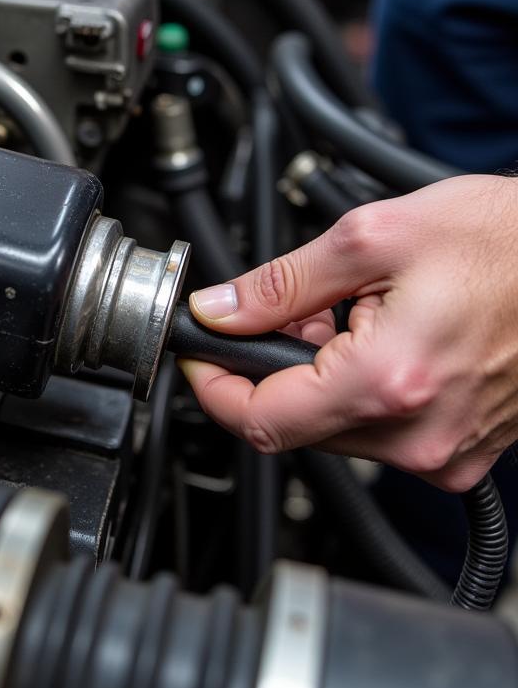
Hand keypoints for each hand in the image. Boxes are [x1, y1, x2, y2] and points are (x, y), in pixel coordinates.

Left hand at [181, 174, 517, 491]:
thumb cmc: (505, 240)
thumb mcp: (372, 238)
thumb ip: (280, 283)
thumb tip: (220, 309)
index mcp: (389, 383)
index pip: (260, 420)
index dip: (213, 385)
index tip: (199, 353)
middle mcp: (420, 436)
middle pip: (294, 424)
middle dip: (273, 365)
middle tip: (294, 306)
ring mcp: (448, 450)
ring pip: (336, 427)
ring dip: (318, 373)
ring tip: (352, 309)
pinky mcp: (465, 447)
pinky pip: (382, 429)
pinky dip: (360, 387)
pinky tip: (383, 336)